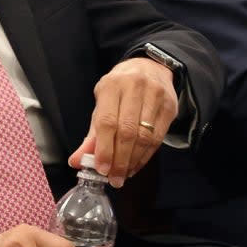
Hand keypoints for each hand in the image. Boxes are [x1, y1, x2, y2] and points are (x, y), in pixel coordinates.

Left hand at [67, 57, 175, 186]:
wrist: (150, 67)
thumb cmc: (121, 89)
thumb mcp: (102, 104)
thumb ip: (92, 134)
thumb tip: (77, 161)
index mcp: (111, 85)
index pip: (107, 122)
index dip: (104, 148)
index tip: (102, 169)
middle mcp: (134, 87)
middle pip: (127, 131)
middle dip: (120, 160)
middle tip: (114, 178)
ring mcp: (155, 95)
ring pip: (145, 136)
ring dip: (133, 160)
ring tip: (124, 174)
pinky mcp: (170, 105)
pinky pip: (158, 137)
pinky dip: (146, 155)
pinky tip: (137, 164)